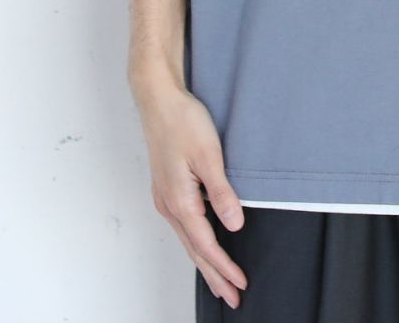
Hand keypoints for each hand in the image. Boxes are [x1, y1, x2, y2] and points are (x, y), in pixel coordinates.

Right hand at [133, 77, 249, 305]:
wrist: (158, 99)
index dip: (224, 267)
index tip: (240, 284)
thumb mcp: (209, 155)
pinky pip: (183, 225)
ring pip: (188, 239)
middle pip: (194, 250)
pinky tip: (204, 244)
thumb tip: (234, 226)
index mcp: (179, 201)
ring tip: (221, 280)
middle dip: (214, 275)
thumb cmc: (183, 122)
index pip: (206, 244)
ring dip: (205, 261)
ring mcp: (165, 197)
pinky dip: (196, 242)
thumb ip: (222, 192)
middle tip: (232, 297)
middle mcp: (169, 205)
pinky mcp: (167, 188)